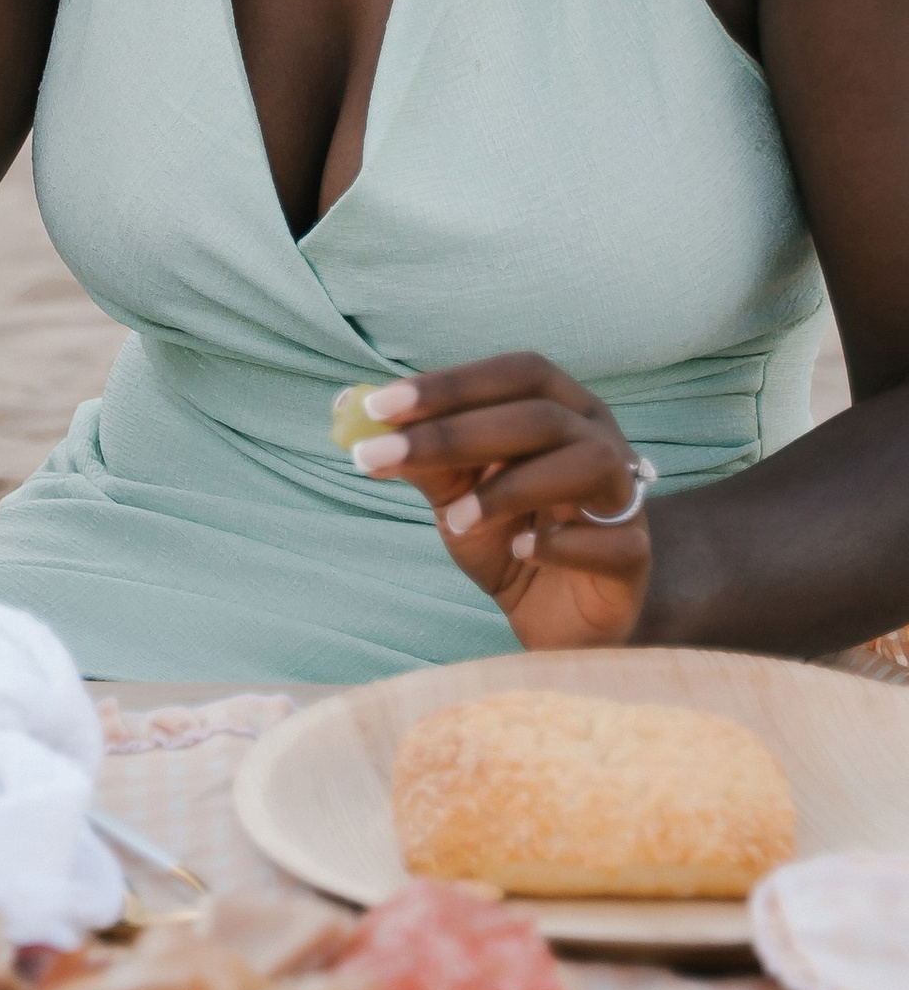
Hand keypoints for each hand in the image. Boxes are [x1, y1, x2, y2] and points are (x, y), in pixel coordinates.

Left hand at [347, 353, 652, 648]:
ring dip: (509, 488)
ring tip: (454, 521)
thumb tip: (355, 415)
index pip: (514, 373)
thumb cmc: (508, 535)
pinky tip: (520, 553)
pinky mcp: (634, 557)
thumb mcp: (457, 493)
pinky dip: (559, 545)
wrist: (555, 615)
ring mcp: (626, 498)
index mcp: (562, 409)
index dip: (449, 384)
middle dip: (454, 432)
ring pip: (585, 464)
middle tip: (383, 455)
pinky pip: (611, 540)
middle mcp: (602, 440)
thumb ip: (423, 457)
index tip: (378, 406)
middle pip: (540, 416)